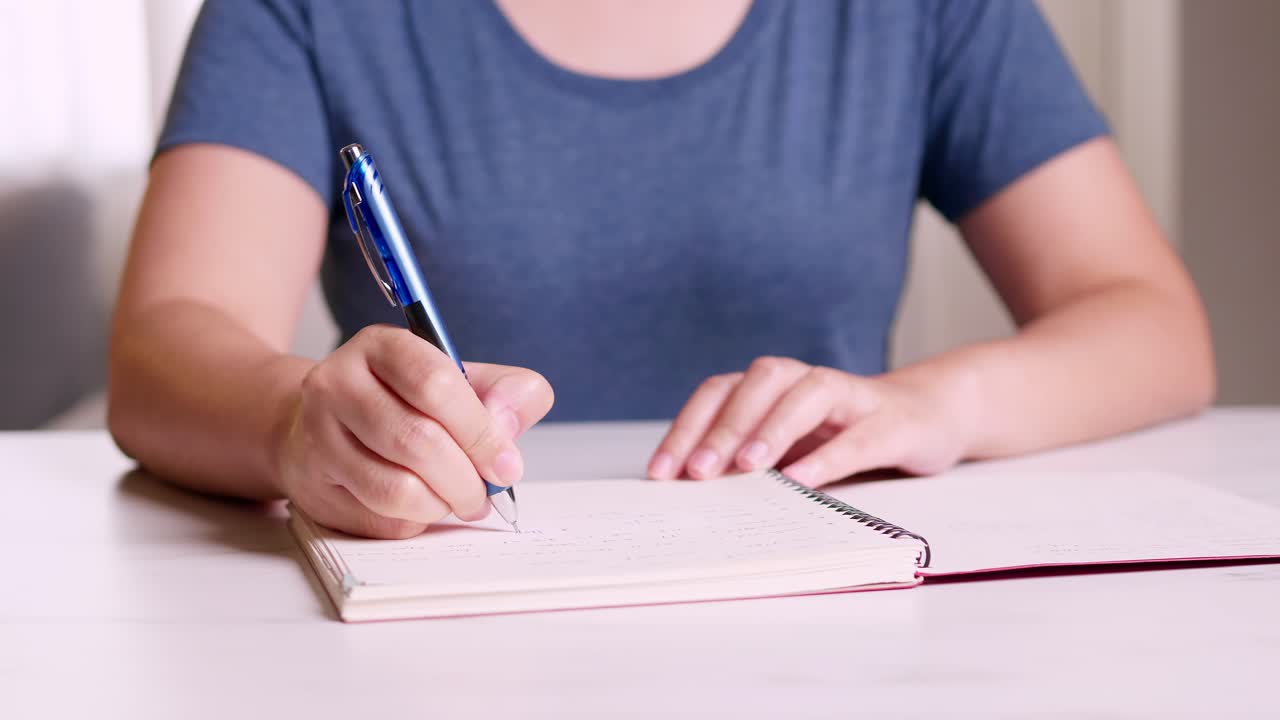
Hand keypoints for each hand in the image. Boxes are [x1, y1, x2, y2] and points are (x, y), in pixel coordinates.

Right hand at [275, 325, 553, 538]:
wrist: (327, 425)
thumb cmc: (407, 403)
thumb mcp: (463, 382)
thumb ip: (507, 394)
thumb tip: (507, 427)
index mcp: (382, 346)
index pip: (435, 385)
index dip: (480, 432)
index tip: (507, 465)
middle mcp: (338, 383)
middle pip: (418, 441)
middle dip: (466, 479)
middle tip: (484, 494)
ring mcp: (317, 435)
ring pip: (397, 490)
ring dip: (442, 504)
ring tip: (457, 500)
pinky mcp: (312, 483)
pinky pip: (379, 519)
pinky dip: (415, 521)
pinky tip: (422, 505)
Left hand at [647, 357, 972, 486]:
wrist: (927, 417)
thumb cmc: (842, 434)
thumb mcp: (790, 446)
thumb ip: (747, 460)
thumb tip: (688, 494)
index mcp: (772, 386)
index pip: (718, 393)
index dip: (686, 428)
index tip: (660, 473)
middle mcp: (805, 380)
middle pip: (757, 385)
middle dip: (723, 428)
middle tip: (698, 472)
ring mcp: (851, 397)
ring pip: (807, 396)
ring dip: (772, 429)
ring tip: (747, 467)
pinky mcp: (891, 423)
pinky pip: (858, 436)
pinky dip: (829, 457)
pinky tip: (803, 480)